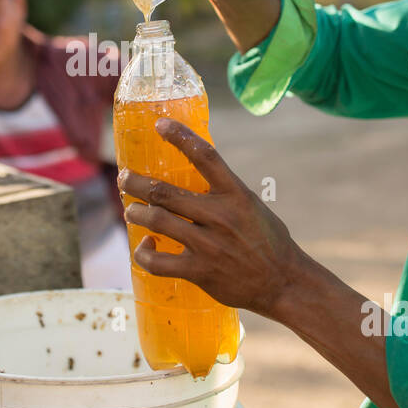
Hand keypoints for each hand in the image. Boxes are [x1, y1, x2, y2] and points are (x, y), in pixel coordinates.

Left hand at [117, 118, 301, 317]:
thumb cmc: (268, 241)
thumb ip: (224, 192)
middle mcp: (220, 216)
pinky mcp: (199, 272)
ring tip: (130, 210)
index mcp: (236, 195)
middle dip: (135, 182)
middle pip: (164, 192)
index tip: (160, 124)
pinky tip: (146, 246)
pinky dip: (144, 252)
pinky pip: (157, 261)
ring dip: (135, 213)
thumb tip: (196, 174)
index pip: (206, 156)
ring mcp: (208, 245)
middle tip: (124, 177)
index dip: (180, 136)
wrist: (283, 283)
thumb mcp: (251, 206)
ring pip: (156, 221)